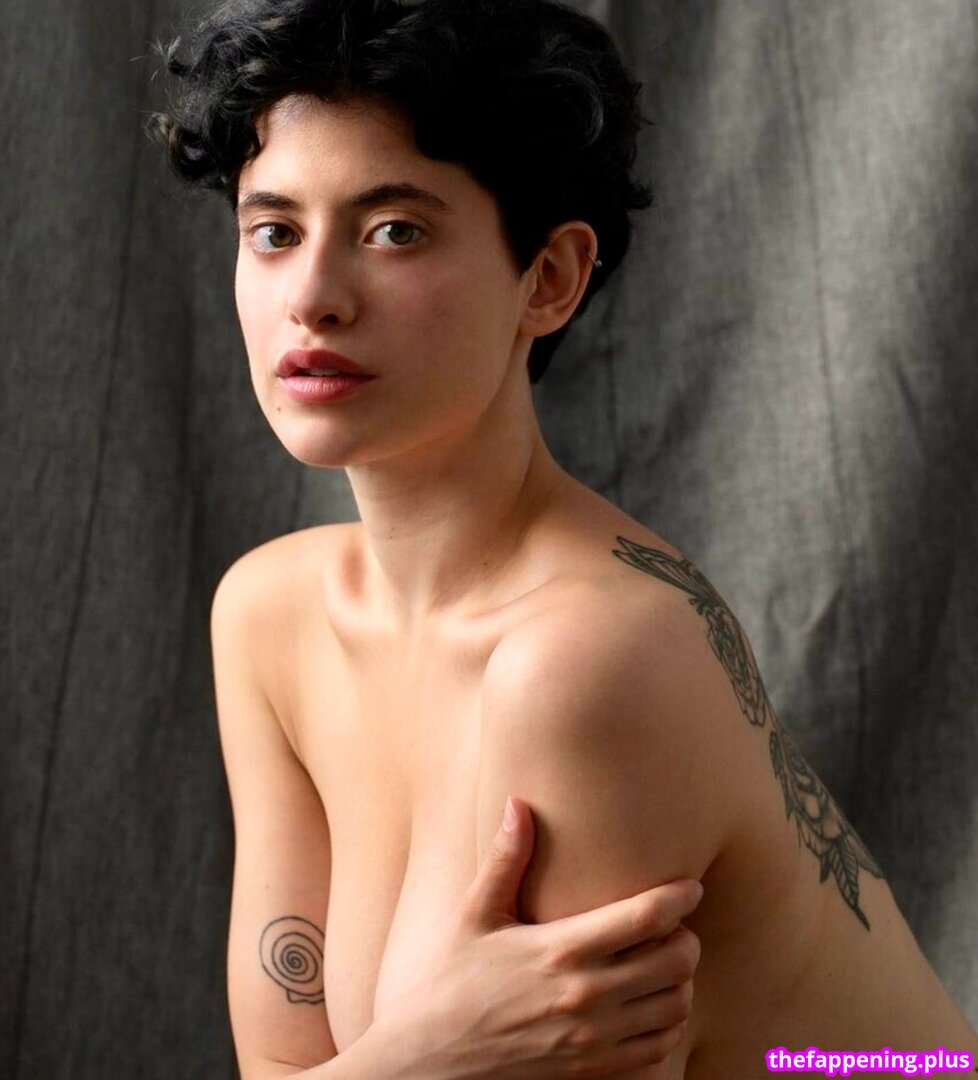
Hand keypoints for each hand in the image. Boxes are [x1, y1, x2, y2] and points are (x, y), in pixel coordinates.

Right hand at [375, 795, 701, 1079]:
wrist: (432, 1060)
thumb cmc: (452, 980)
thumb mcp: (475, 914)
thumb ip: (505, 859)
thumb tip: (518, 804)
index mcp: (561, 949)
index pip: (645, 917)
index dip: (678, 897)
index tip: (691, 885)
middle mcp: (586, 996)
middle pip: (676, 962)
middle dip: (686, 937)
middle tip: (674, 925)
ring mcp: (593, 1039)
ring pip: (675, 1006)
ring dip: (681, 981)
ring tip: (664, 962)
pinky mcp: (593, 1069)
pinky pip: (659, 1047)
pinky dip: (667, 1023)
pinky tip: (650, 1003)